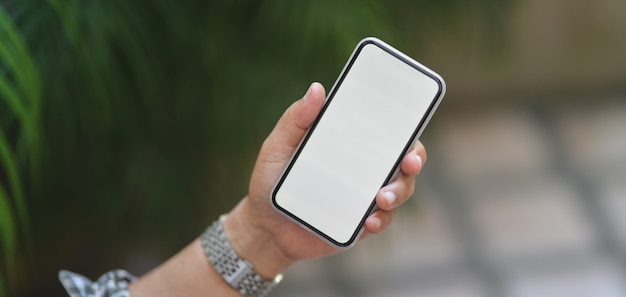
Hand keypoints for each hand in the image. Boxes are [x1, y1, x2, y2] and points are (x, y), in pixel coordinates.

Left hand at [224, 82, 426, 277]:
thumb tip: (317, 89)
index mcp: (349, 143)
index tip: (411, 127)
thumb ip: (296, 119)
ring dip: (399, 192)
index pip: (385, 130)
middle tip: (408, 163)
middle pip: (403, 159)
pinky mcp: (361, 223)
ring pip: (400, 190)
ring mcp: (365, 196)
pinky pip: (382, 220)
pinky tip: (369, 222)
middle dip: (414, 159)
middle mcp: (364, 167)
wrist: (264, 226)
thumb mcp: (278, 146)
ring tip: (381, 199)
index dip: (405, 126)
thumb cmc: (271, 180)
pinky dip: (381, 220)